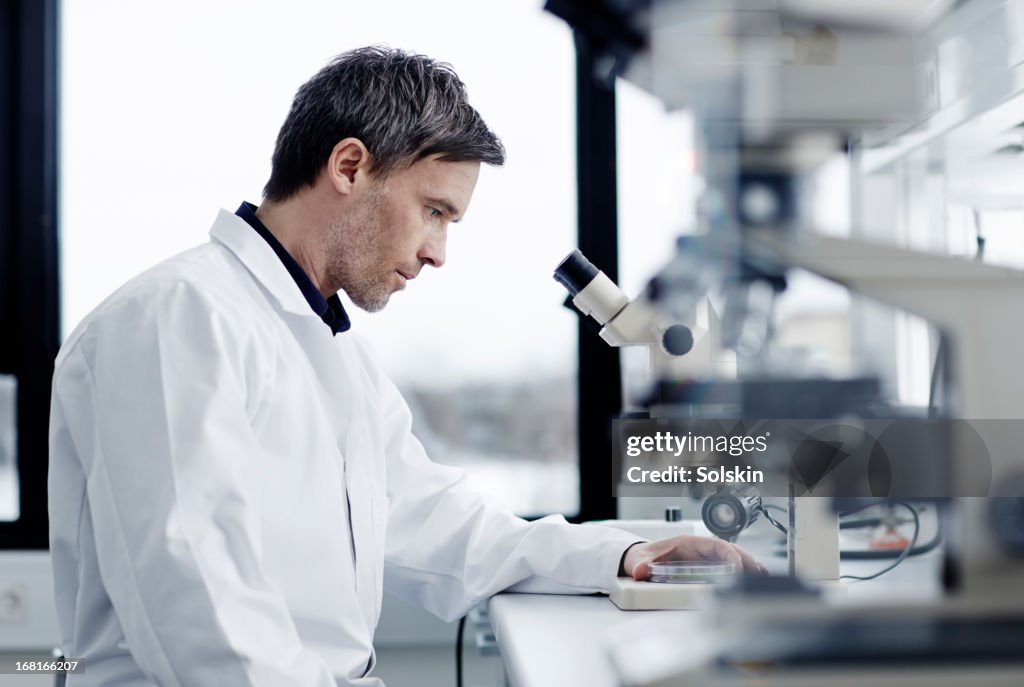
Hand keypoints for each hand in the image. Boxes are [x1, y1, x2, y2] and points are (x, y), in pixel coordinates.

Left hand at [620, 535, 765, 579]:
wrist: (639, 558)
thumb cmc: (643, 556)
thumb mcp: (640, 560)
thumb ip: (641, 565)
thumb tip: (641, 570)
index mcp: (688, 543)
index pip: (716, 545)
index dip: (730, 555)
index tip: (738, 569)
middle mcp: (699, 548)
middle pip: (728, 550)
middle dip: (745, 560)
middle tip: (758, 574)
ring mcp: (703, 557)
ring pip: (731, 557)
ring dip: (747, 565)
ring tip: (762, 577)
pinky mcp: (704, 566)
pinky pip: (727, 566)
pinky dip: (741, 571)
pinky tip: (752, 580)